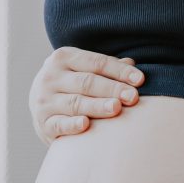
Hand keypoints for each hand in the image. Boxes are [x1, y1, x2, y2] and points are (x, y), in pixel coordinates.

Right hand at [28, 46, 144, 145]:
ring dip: (97, 106)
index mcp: (63, 58)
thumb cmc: (74, 87)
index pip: (96, 62)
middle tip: (132, 97)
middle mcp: (50, 77)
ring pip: (75, 103)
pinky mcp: (43, 123)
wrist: (43, 109)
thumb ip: (107, 68)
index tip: (140, 79)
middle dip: (112, 89)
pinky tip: (85, 124)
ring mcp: (44, 101)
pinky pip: (59, 124)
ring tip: (116, 108)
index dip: (119, 71)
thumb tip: (131, 63)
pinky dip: (72, 124)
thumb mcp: (86, 71)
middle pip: (87, 82)